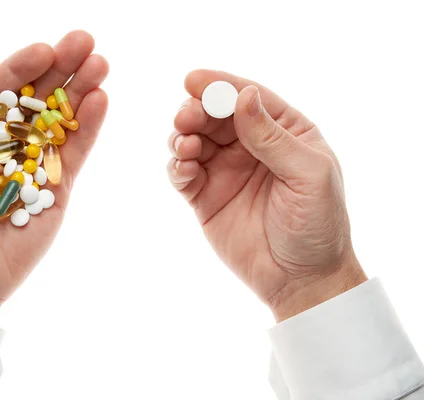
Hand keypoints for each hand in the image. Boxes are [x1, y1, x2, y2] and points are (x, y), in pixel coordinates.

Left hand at [0, 31, 108, 320]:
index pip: (3, 87)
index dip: (24, 65)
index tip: (46, 48)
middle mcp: (9, 140)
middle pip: (39, 96)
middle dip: (63, 67)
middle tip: (87, 42)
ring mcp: (37, 161)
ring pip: (63, 118)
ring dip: (83, 89)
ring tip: (102, 63)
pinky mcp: (59, 184)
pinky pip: (76, 151)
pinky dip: (90, 126)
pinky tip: (101, 99)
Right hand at [168, 70, 365, 320]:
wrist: (301, 280)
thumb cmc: (317, 225)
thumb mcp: (307, 175)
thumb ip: (273, 137)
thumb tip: (244, 96)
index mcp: (283, 132)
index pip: (247, 98)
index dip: (220, 86)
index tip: (193, 80)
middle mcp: (250, 146)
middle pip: (213, 115)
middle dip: (195, 111)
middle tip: (185, 119)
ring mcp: (225, 171)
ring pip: (193, 140)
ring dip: (182, 137)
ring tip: (185, 147)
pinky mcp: (205, 197)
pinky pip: (183, 173)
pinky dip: (177, 167)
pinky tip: (183, 170)